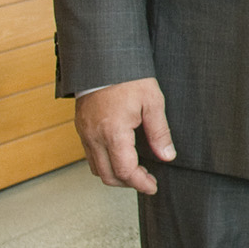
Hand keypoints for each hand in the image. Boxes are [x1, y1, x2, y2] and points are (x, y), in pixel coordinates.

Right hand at [75, 77, 174, 194]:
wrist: (103, 60)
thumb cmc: (129, 78)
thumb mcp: (153, 102)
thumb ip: (160, 132)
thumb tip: (167, 156)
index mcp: (113, 132)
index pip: (125, 170)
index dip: (140, 183)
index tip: (152, 187)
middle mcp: (94, 137)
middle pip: (107, 175)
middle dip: (128, 183)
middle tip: (147, 180)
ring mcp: (84, 133)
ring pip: (95, 168)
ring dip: (115, 174)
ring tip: (136, 170)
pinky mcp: (81, 128)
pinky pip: (90, 155)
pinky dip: (105, 162)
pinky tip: (120, 155)